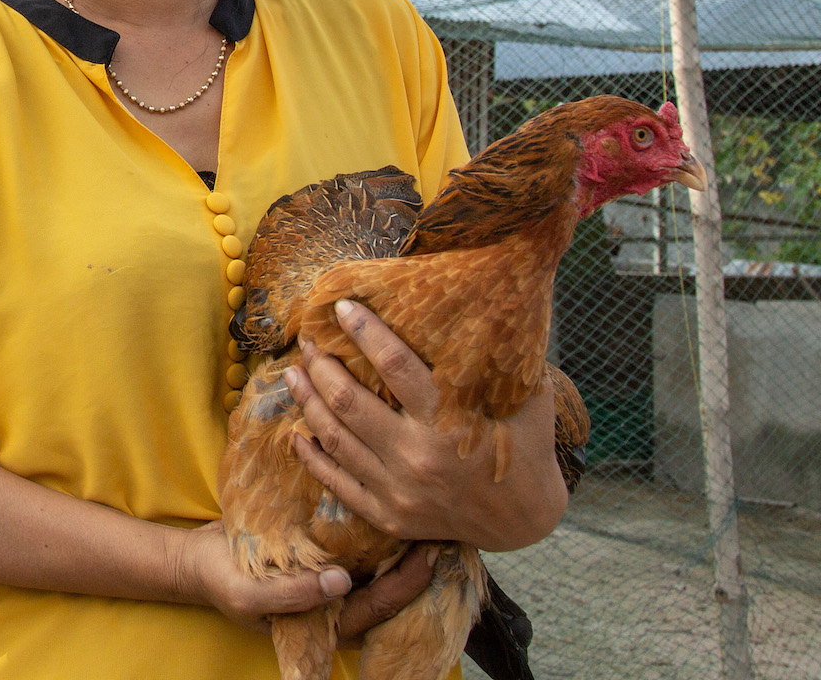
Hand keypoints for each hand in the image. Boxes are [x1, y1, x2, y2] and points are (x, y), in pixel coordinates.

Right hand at [174, 524, 441, 636]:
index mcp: (326, 620)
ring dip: (401, 539)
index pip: (380, 605)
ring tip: (425, 508)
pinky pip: (357, 542)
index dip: (408, 583)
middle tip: (443, 525)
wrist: (195, 558)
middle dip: (417, 561)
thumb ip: (293, 595)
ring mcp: (330, 574)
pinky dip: (374, 523)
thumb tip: (341, 583)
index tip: (429, 553)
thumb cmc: (220, 580)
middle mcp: (337, 599)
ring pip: (378, 563)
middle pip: (389, 586)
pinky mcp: (321, 549)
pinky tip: (388, 496)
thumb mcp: (249, 594)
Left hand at [286, 299, 565, 552]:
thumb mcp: (527, 396)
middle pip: (349, 402)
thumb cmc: (525, 447)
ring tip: (293, 373)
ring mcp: (398, 490)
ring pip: (335, 438)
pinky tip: (297, 433)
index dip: (364, 331)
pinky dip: (312, 457)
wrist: (524, 522)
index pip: (394, 365)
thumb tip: (490, 299)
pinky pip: (337, 484)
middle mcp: (417, 456)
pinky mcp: (388, 515)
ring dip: (308, 402)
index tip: (341, 307)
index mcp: (449, 421)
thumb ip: (500, 356)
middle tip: (307, 341)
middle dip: (321, 366)